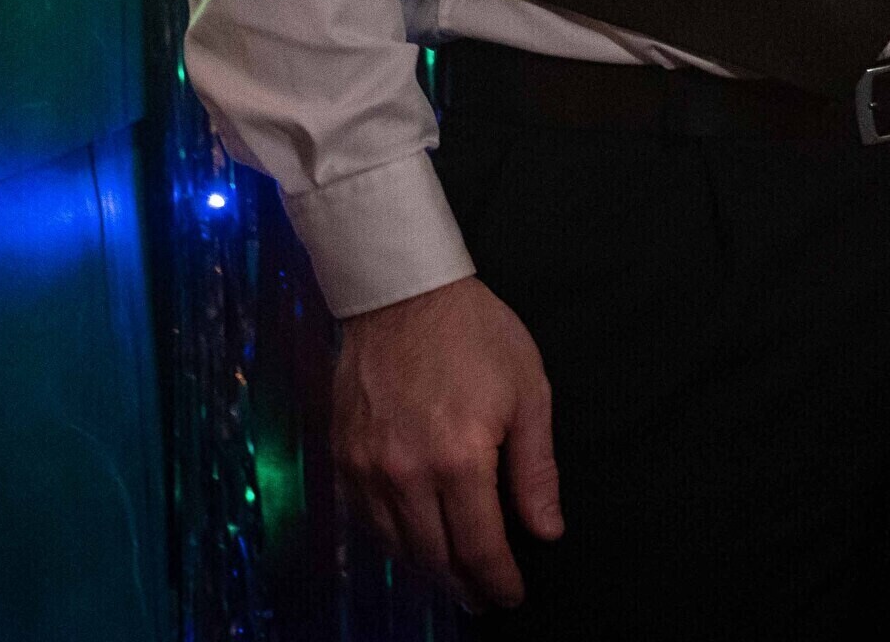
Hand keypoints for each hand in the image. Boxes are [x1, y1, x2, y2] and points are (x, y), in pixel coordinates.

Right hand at [334, 276, 561, 607]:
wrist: (404, 293)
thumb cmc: (475, 334)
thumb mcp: (528, 393)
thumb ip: (535, 470)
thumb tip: (546, 529)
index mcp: (460, 460)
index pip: (480, 546)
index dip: (498, 579)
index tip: (511, 594)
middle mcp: (407, 473)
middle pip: (434, 556)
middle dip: (464, 584)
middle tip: (484, 596)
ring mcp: (368, 467)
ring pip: (396, 545)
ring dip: (427, 569)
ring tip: (453, 578)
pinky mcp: (343, 456)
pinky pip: (367, 519)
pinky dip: (392, 540)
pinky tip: (412, 541)